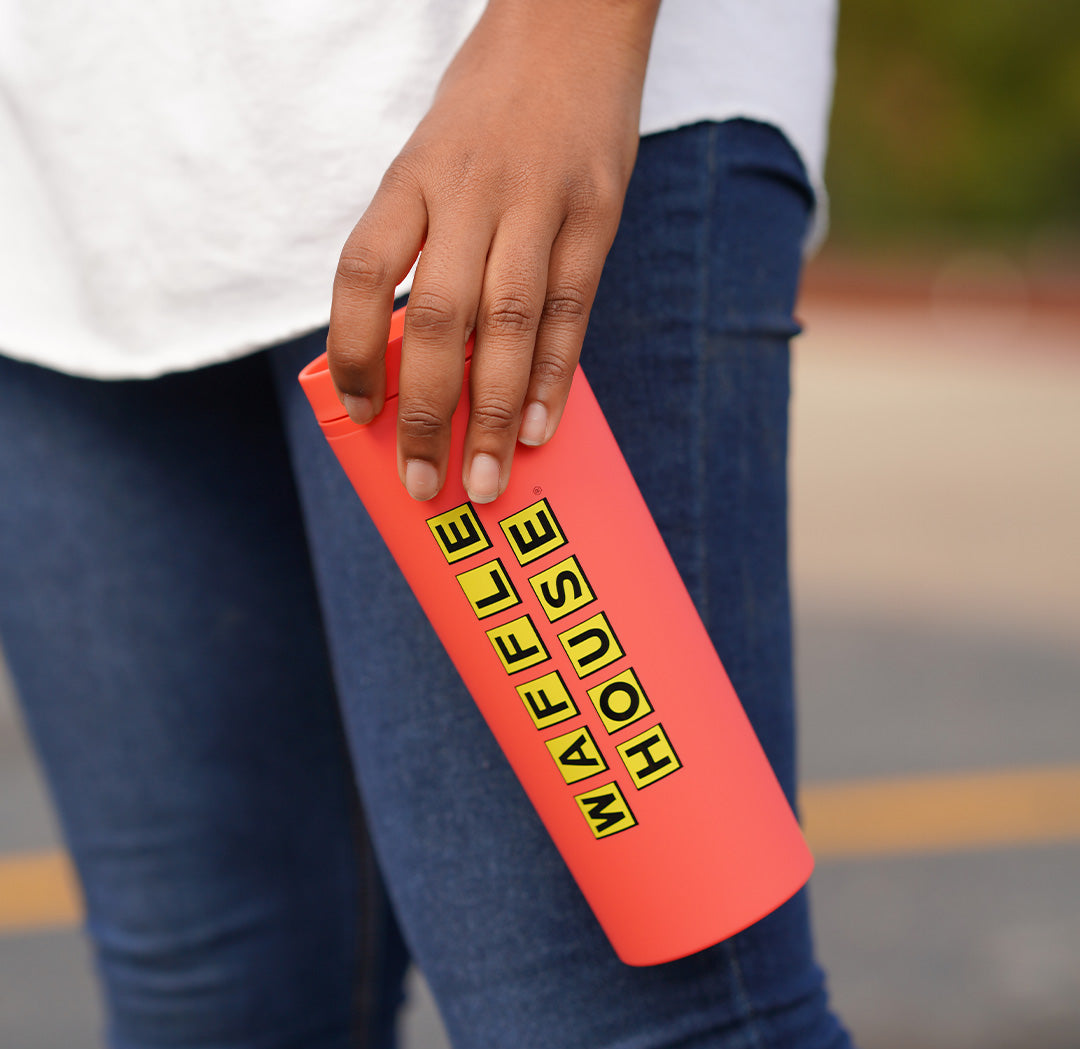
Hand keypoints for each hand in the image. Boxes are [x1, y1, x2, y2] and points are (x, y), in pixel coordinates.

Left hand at [327, 0, 659, 501]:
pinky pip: (572, 309)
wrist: (572, 20)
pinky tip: (538, 429)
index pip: (365, 274)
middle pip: (439, 319)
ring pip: (509, 326)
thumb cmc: (491, 106)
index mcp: (413, 177)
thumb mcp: (432, 157)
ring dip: (492, 415)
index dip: (355, 352)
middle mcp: (470, 192)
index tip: (359, 415)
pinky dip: (553, 376)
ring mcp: (539, 202)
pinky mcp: (597, 213)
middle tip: (423, 483)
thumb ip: (424, 245)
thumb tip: (422, 354)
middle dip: (427, 413)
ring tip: (484, 481)